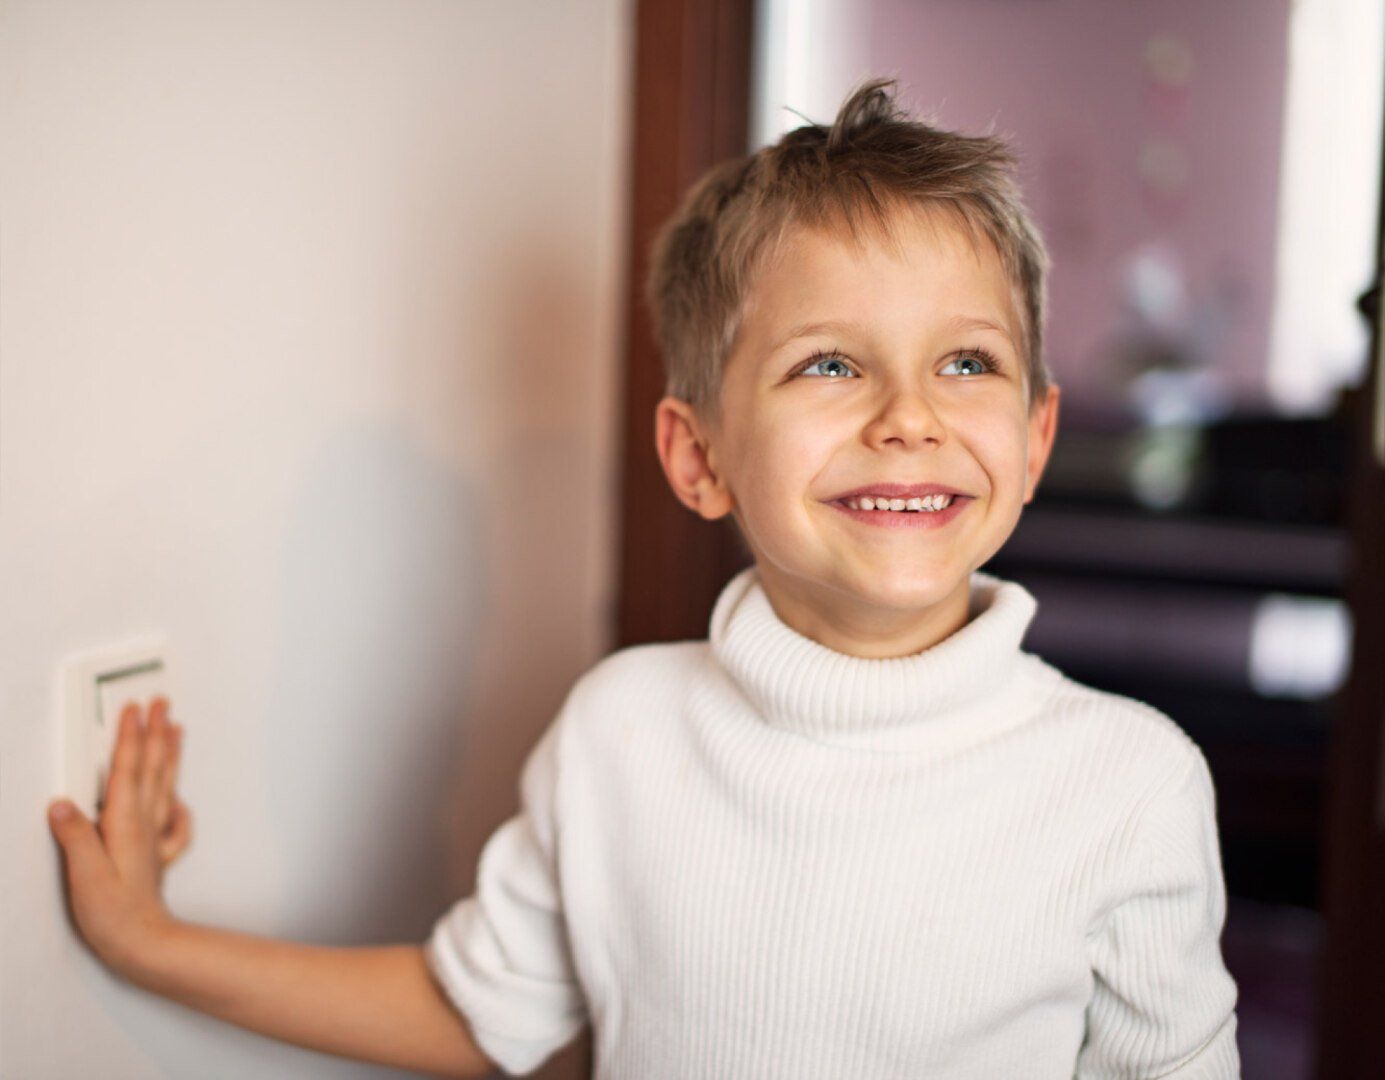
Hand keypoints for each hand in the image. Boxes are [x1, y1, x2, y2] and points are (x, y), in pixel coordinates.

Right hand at [47, 696, 192, 974]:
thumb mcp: (84, 876)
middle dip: (157, 732)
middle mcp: (144, 826)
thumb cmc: (113, 915)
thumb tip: (61, 804)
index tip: (135, 707)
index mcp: (125, 825)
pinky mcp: (156, 857)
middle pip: (153, 769)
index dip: (131, 736)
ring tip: (176, 728)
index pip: (128, 771)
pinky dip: (179, 803)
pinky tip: (178, 798)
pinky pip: (174, 822)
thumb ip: (75, 838)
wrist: (144, 945)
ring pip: (166, 785)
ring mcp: (154, 839)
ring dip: (171, 754)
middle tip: (163, 702)